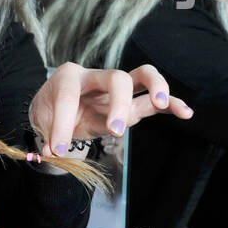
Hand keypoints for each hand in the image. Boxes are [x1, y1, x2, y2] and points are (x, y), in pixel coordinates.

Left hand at [28, 62, 193, 156]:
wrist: (54, 109)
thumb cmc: (49, 112)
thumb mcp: (42, 122)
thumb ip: (50, 134)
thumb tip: (53, 152)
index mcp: (68, 77)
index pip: (68, 97)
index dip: (61, 125)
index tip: (57, 150)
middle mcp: (95, 76)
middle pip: (115, 78)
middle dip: (117, 104)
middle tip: (114, 130)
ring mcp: (115, 87)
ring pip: (142, 75)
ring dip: (155, 87)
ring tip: (161, 102)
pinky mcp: (130, 100)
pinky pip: (153, 98)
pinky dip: (172, 103)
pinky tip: (185, 112)